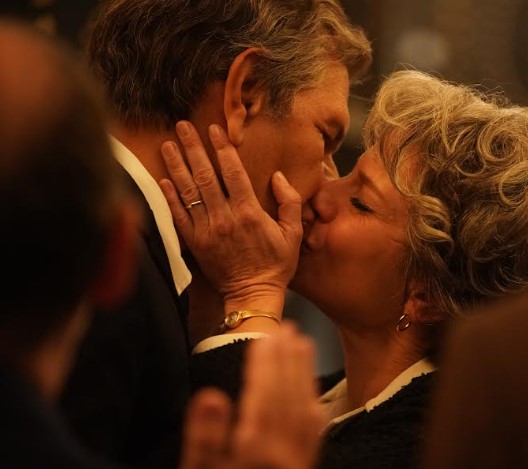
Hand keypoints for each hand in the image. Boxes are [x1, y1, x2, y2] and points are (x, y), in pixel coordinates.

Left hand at [159, 121, 301, 314]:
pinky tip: (163, 178)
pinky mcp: (194, 243)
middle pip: (205, 175)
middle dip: (193, 147)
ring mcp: (207, 230)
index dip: (222, 148)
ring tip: (168, 144)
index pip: (233, 172)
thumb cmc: (276, 264)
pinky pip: (179, 216)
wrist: (253, 294)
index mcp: (249, 212)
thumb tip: (278, 177)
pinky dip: (170, 196)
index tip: (214, 129)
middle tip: (182, 126)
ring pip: (189, 191)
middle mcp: (225, 217)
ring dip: (177, 166)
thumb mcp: (294, 233)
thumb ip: (290, 202)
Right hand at [180, 324, 323, 468]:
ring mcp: (299, 458)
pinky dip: (311, 399)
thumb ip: (204, 436)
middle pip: (288, 397)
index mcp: (255, 449)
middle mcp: (283, 451)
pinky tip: (310, 385)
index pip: (264, 397)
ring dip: (303, 372)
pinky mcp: (305, 465)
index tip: (265, 337)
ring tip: (301, 343)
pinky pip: (313, 427)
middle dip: (287, 359)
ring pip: (305, 408)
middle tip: (287, 328)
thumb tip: (210, 397)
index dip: (266, 365)